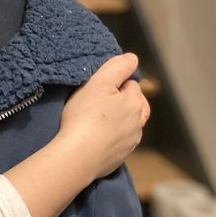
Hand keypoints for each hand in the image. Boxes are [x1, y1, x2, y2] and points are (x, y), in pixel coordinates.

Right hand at [57, 53, 149, 179]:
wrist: (77, 156)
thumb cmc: (84, 115)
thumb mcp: (97, 83)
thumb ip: (117, 67)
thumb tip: (132, 58)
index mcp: (135, 102)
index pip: (131, 84)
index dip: (115, 83)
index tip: (98, 88)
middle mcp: (138, 123)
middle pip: (135, 105)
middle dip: (124, 102)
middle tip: (100, 103)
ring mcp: (130, 143)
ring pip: (129, 125)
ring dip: (118, 121)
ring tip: (97, 120)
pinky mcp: (119, 158)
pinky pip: (119, 142)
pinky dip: (111, 138)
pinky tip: (96, 137)